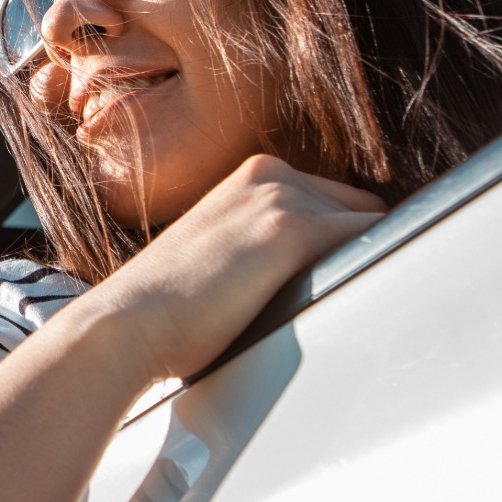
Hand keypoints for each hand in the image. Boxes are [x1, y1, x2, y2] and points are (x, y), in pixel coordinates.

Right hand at [82, 154, 385, 381]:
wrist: (126, 327)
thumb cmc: (165, 312)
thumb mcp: (220, 255)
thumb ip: (262, 247)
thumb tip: (307, 276)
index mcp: (252, 176)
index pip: (333, 202)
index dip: (338, 245)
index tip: (329, 283)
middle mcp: (270, 175)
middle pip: (360, 211)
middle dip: (352, 254)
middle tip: (328, 303)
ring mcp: (281, 198)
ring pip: (370, 228)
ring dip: (363, 268)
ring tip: (330, 312)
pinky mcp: (291, 231)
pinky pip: (370, 241)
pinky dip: (375, 271)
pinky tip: (354, 303)